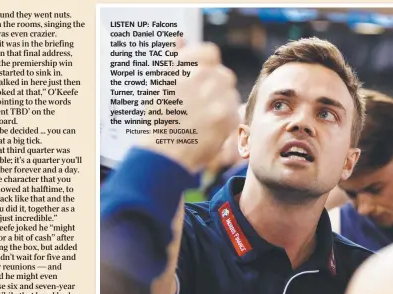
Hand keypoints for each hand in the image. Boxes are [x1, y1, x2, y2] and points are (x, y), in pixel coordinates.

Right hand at [141, 41, 239, 172]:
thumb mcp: (158, 86)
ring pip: (230, 95)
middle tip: (202, 107)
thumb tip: (180, 39)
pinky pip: (234, 113)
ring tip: (203, 121)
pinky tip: (210, 131)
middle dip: (216, 90)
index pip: (210, 53)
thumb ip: (173, 59)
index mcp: (185, 65)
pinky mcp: (227, 117)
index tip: (203, 81)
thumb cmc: (158, 122)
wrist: (163, 155)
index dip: (208, 67)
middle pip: (223, 76)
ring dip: (221, 106)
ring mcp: (216, 97)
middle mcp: (201, 76)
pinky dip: (225, 122)